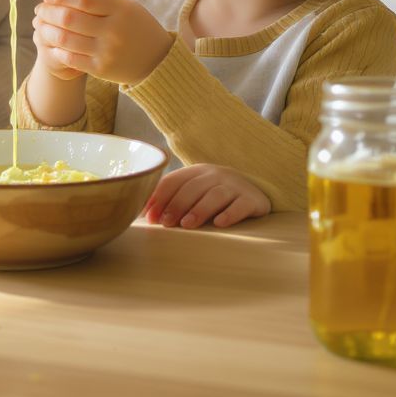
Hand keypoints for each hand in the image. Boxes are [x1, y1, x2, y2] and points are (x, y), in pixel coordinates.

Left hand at [32, 0, 172, 85]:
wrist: (157, 61)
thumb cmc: (137, 27)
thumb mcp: (125, 5)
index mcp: (121, 10)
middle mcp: (114, 30)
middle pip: (70, 19)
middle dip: (48, 12)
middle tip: (39, 9)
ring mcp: (107, 52)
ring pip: (65, 39)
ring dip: (46, 30)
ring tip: (40, 25)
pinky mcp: (100, 69)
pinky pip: (70, 58)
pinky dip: (57, 49)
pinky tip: (52, 42)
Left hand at [142, 164, 271, 228]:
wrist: (253, 190)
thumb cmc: (214, 195)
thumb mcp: (195, 191)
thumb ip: (172, 198)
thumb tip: (142, 214)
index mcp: (196, 171)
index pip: (174, 180)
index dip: (160, 197)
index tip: (149, 215)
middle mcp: (215, 175)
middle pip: (193, 187)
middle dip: (177, 205)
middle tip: (166, 223)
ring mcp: (235, 186)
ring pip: (215, 195)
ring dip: (199, 209)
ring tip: (187, 225)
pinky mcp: (252, 199)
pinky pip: (240, 205)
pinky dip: (230, 214)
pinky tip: (219, 224)